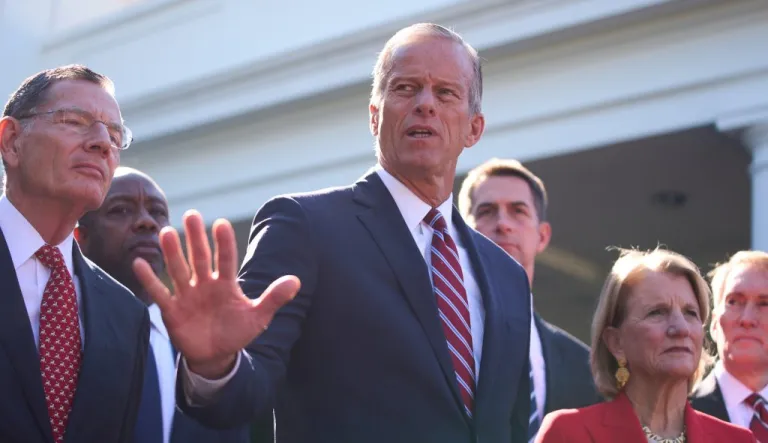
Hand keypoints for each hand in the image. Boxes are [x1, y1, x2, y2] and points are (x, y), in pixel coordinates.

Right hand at [133, 210, 299, 378]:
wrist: (216, 355)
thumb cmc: (237, 332)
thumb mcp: (258, 316)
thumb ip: (274, 298)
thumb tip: (296, 281)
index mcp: (226, 283)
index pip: (226, 259)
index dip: (224, 243)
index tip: (220, 223)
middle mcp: (205, 284)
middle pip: (199, 257)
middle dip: (195, 238)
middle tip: (191, 215)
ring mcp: (187, 295)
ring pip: (178, 270)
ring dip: (172, 253)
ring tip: (166, 232)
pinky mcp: (172, 310)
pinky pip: (159, 293)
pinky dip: (149, 279)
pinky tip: (139, 263)